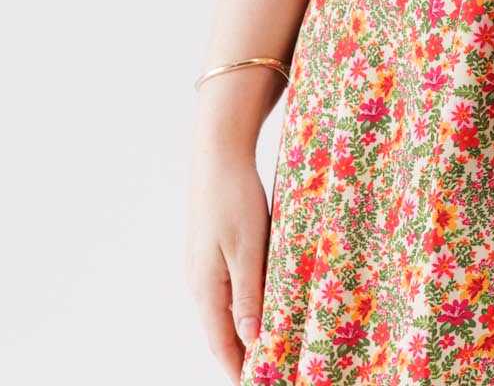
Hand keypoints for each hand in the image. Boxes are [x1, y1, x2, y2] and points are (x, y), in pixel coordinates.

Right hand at [186, 148, 272, 382]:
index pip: (220, 341)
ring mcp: (204, 264)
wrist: (218, 156)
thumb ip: (248, 294)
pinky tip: (262, 301)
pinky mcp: (214, 247)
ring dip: (245, 327)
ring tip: (268, 343)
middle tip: (268, 368)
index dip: (237, 367)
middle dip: (242, 352)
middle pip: (221, 329)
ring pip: (226, 307)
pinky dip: (245, 301)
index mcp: (206, 286)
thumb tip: (248, 339)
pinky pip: (229, 286)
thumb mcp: (247, 248)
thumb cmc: (233, 200)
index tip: (255, 383)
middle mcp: (200, 281)